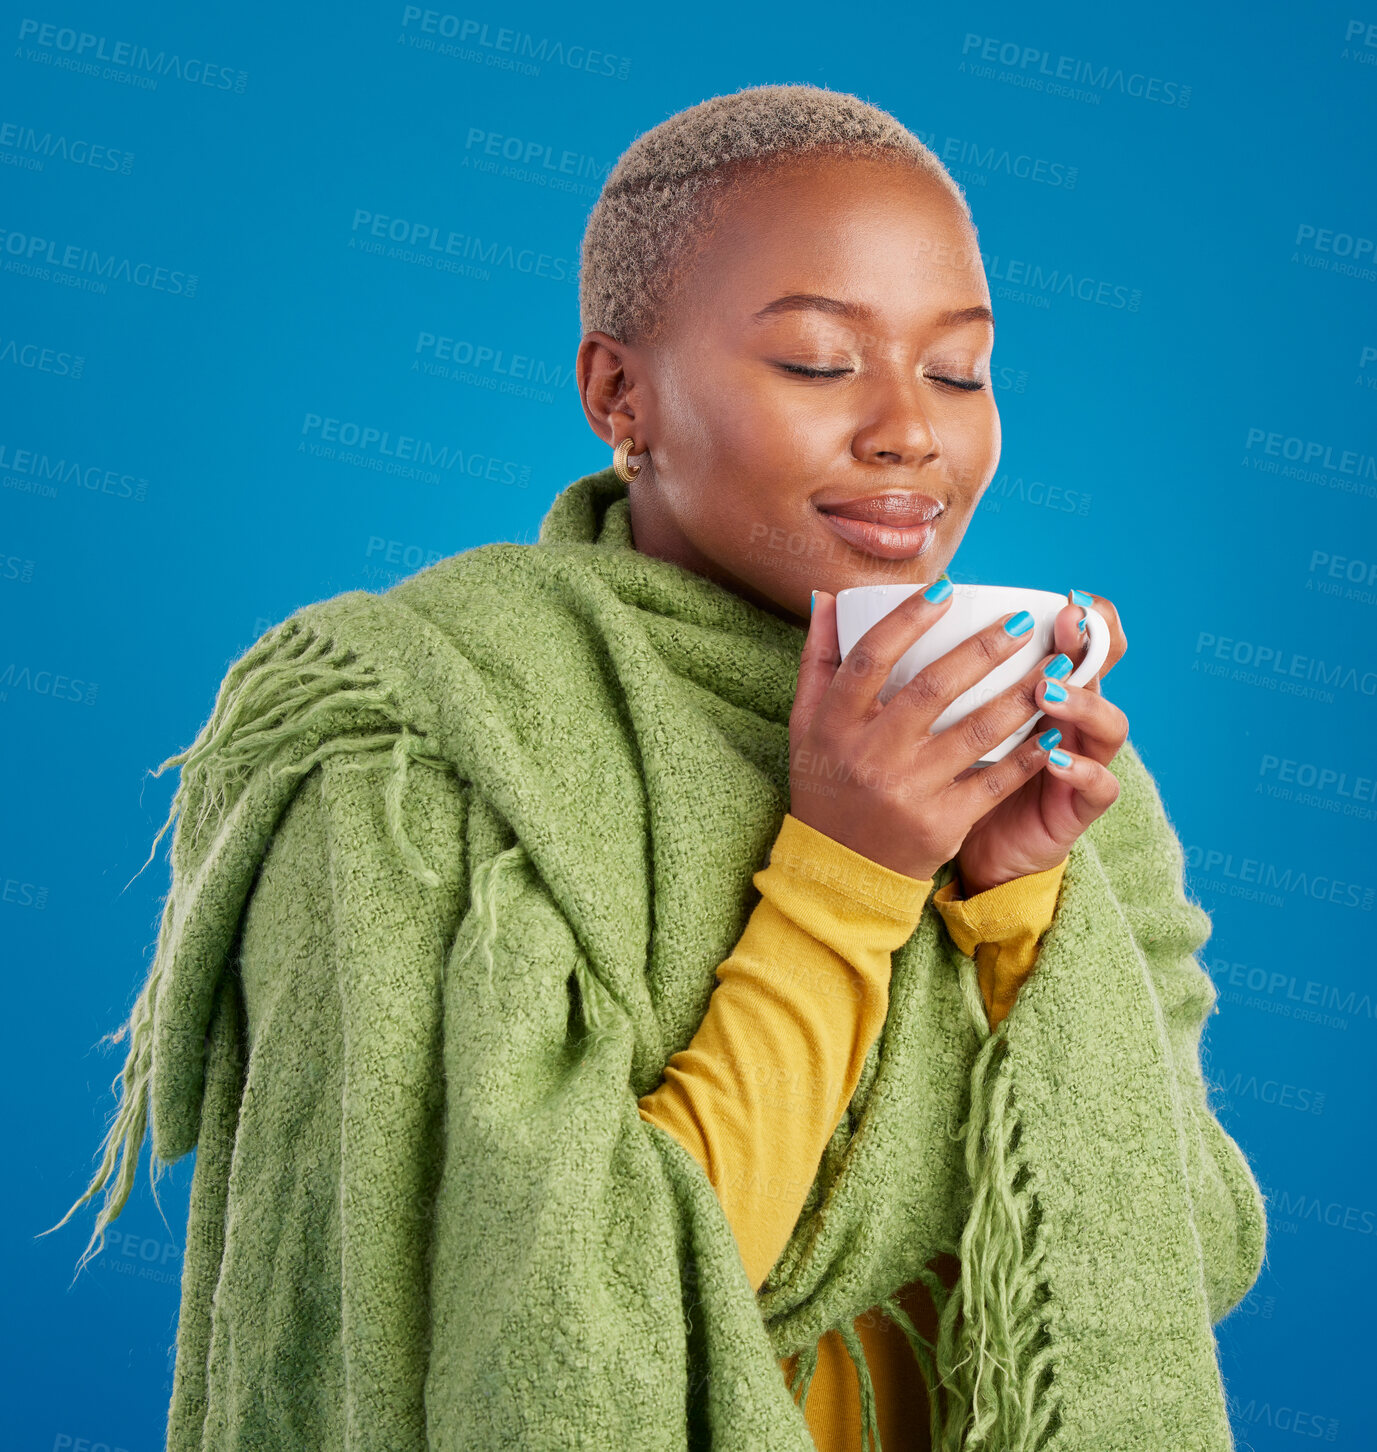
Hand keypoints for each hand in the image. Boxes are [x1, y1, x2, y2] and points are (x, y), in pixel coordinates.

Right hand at [790, 584, 1098, 881]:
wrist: (839, 870)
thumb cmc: (826, 784)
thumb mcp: (806, 724)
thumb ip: (818, 660)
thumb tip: (827, 597)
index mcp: (834, 724)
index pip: (871, 657)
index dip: (908, 619)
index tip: (945, 587)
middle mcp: (869, 755)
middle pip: (932, 689)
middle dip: (984, 650)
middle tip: (1022, 622)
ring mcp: (907, 791)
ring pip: (974, 732)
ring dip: (1019, 696)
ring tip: (1053, 668)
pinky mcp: (940, 824)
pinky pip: (994, 782)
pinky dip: (1027, 754)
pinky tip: (1054, 728)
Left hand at [954, 589, 1129, 894]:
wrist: (979, 851)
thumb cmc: (953, 779)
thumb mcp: (943, 724)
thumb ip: (926, 672)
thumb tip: (845, 608)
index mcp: (1042, 689)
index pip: (1083, 642)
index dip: (1089, 617)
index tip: (1065, 595)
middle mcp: (1071, 719)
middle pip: (1101, 671)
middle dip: (1087, 642)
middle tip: (1068, 619)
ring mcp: (1083, 761)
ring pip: (1108, 723)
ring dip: (1081, 702)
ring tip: (1048, 689)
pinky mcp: (1078, 807)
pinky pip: (1099, 786)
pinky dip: (1081, 771)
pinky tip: (1055, 758)